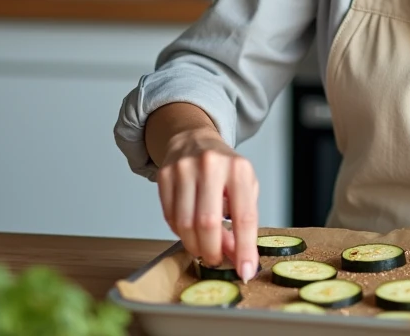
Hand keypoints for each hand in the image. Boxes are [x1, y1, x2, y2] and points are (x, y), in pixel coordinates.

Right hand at [156, 127, 259, 280]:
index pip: (244, 216)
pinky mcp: (164, 174)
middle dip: (212, 250)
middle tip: (216, 260)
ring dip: (194, 245)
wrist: (194, 140)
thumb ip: (242, 222)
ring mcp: (184, 168)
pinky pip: (169, 216)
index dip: (245, 248)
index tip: (245, 271)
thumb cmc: (225, 169)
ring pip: (185, 223)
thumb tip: (235, 256)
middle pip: (208, 222)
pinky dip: (180, 232)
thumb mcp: (244, 189)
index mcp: (239, 169)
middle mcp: (211, 165)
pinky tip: (189, 231)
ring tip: (202, 248)